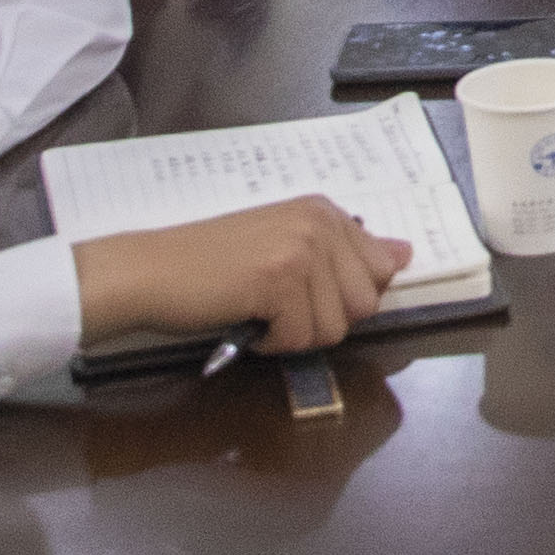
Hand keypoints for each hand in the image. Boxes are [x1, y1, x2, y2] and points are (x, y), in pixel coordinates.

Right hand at [70, 195, 410, 357]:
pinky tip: (244, 320)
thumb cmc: (210, 266)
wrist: (150, 271)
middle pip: (365, 303)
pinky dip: (270, 344)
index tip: (306, 294)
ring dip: (294, 334)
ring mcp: (301, 248)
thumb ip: (346, 251)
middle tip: (276, 305)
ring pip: (334, 327)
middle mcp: (320, 222)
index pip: (382, 268)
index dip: (344, 296)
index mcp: (325, 211)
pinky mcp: (279, 280)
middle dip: (322, 319)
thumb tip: (405, 255)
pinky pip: (300, 339)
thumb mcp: (285, 246)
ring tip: (257, 310)